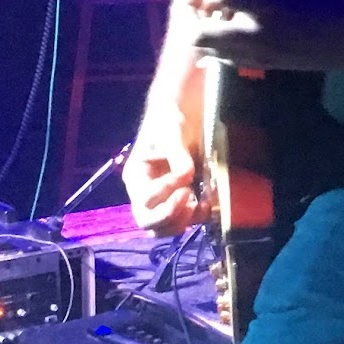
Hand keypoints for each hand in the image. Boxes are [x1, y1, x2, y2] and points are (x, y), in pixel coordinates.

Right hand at [126, 119, 200, 233]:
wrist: (184, 116)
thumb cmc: (168, 122)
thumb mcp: (170, 134)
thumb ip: (177, 155)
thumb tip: (186, 175)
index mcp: (136, 177)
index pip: (145, 198)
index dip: (165, 192)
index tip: (186, 177)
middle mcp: (145, 194)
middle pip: (148, 222)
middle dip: (169, 216)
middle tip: (189, 200)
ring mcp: (163, 200)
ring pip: (164, 227)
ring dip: (183, 222)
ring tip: (199, 205)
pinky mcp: (181, 202)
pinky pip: (185, 221)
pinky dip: (196, 218)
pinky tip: (207, 205)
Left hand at [188, 0, 343, 70]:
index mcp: (265, 4)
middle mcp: (255, 34)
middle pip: (199, 33)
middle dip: (194, 12)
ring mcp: (259, 55)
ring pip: (208, 50)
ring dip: (204, 30)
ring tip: (214, 13)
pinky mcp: (266, 66)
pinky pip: (227, 61)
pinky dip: (219, 46)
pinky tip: (227, 32)